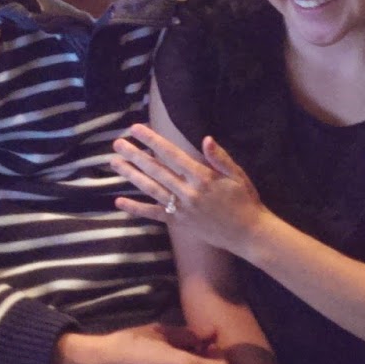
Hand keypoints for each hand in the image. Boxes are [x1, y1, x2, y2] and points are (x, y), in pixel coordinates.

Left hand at [111, 124, 270, 255]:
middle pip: (156, 170)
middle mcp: (188, 192)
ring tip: (115, 163)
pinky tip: (119, 201)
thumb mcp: (237, 175)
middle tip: (117, 144)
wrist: (248, 234)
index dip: (152, 140)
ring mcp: (181, 209)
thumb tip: (206, 139)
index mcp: (202, 177)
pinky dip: (136, 208)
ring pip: (151, 189)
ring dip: (131, 175)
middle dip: (135, 155)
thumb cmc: (245, 200)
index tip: (136, 129)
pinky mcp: (179, 223)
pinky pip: (154, 214)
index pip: (171, 154)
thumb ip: (220, 157)